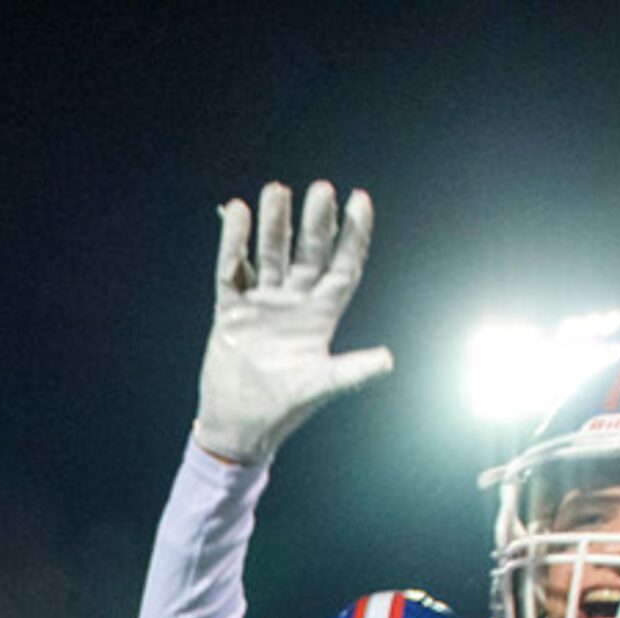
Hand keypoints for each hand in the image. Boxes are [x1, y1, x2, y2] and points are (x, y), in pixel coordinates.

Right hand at [194, 181, 393, 463]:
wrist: (238, 426)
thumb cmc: (283, 409)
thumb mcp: (320, 387)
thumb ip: (351, 371)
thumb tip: (388, 360)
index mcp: (320, 317)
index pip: (342, 266)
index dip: (353, 235)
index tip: (359, 200)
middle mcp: (294, 303)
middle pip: (307, 253)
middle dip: (314, 222)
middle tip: (320, 189)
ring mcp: (262, 304)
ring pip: (270, 254)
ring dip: (274, 224)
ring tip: (276, 190)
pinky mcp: (231, 310)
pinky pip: (232, 270)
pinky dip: (233, 243)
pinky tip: (236, 214)